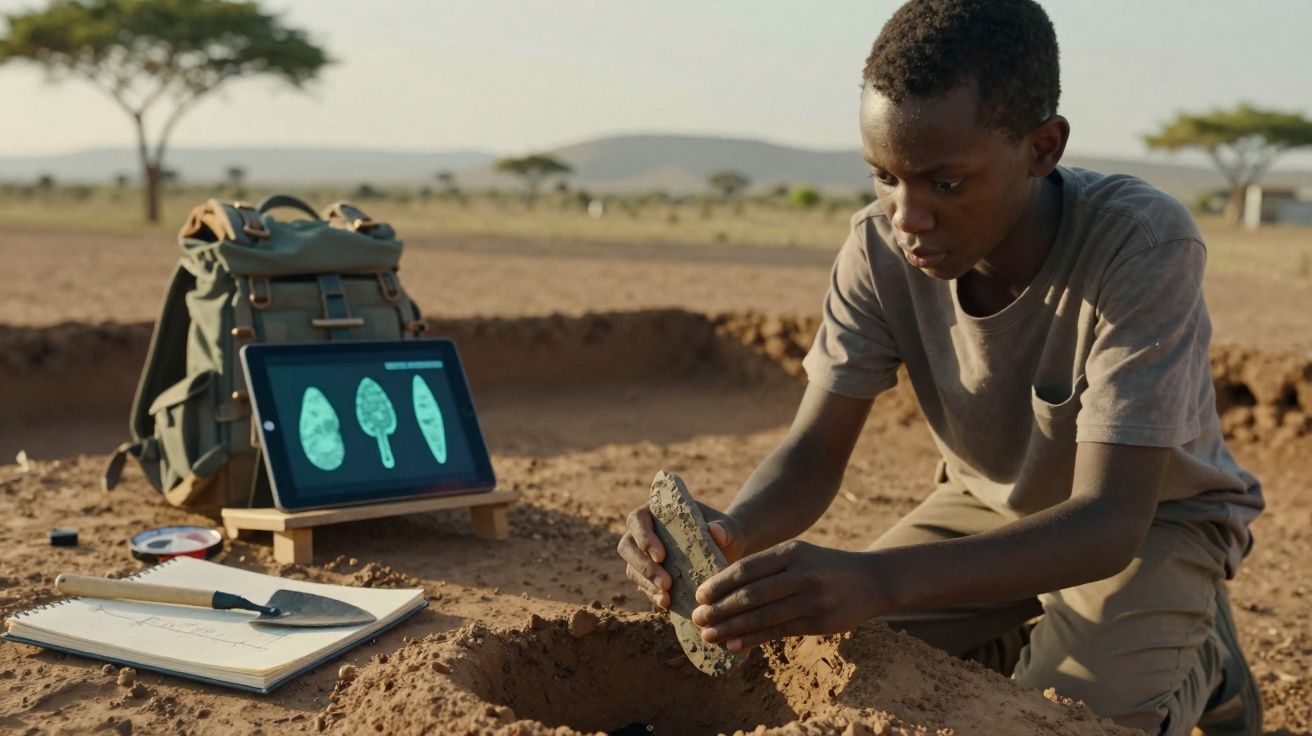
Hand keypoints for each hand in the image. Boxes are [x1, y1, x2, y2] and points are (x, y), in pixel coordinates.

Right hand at [616, 501, 745, 609]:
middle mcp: (643, 532)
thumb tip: (716, 532)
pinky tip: (666, 604)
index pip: (637, 519)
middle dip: (643, 566)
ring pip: (632, 569)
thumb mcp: (727, 529)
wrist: (727, 552)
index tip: (661, 555)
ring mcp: (643, 555)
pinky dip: (652, 595)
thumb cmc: (723, 533)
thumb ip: (723, 528)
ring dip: (646, 583)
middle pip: (627, 546)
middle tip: (665, 582)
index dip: (643, 537)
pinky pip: (643, 586)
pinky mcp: (648, 576)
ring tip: (666, 597)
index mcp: (655, 512)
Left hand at [691, 540, 882, 651]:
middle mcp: (801, 573)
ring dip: (731, 628)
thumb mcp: (799, 555)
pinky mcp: (819, 622)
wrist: (872, 580)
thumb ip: (767, 568)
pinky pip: (778, 632)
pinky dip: (753, 639)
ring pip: (762, 616)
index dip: (720, 584)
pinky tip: (734, 645)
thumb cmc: (824, 567)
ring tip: (709, 636)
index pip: (747, 569)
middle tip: (697, 619)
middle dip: (719, 608)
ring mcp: (812, 599)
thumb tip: (724, 590)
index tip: (699, 596)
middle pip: (751, 594)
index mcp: (791, 551)